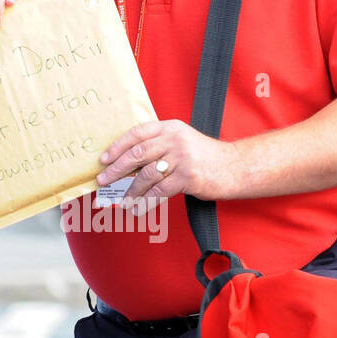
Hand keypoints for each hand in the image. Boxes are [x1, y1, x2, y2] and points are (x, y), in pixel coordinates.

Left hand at [96, 119, 239, 202]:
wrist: (234, 167)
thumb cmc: (204, 157)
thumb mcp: (182, 142)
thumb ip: (159, 145)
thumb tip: (126, 163)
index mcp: (170, 128)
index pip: (137, 134)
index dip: (117, 147)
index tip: (103, 159)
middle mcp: (174, 140)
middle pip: (137, 154)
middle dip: (116, 170)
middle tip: (102, 181)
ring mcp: (181, 158)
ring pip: (146, 176)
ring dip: (130, 191)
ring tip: (121, 201)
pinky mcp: (188, 177)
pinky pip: (159, 192)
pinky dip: (145, 203)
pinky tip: (137, 209)